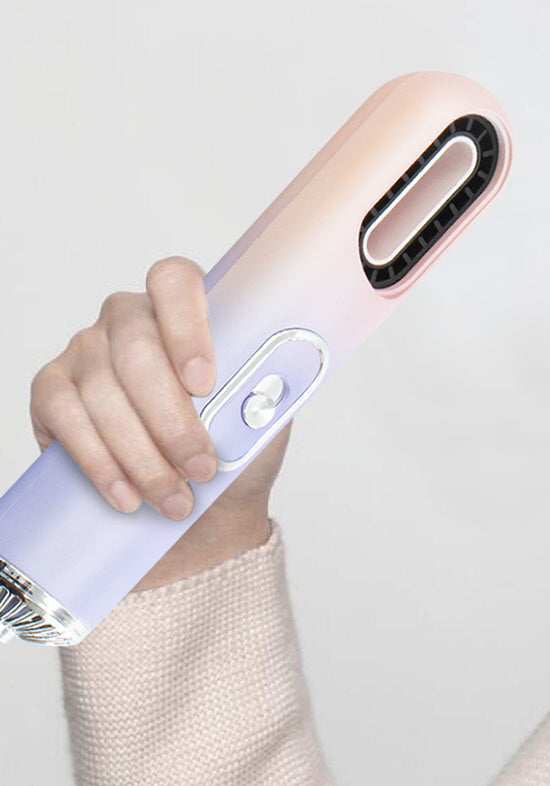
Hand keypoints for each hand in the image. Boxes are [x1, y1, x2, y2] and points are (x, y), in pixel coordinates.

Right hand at [28, 255, 293, 587]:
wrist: (207, 502)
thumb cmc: (236, 450)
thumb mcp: (261, 419)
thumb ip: (259, 395)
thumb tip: (260, 393)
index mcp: (188, 309)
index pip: (176, 282)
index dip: (187, 329)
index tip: (205, 383)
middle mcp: (131, 318)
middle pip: (139, 352)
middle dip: (172, 420)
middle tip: (201, 468)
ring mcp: (87, 349)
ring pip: (104, 393)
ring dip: (142, 455)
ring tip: (174, 498)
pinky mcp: (53, 390)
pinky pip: (66, 418)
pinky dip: (100, 463)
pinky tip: (127, 494)